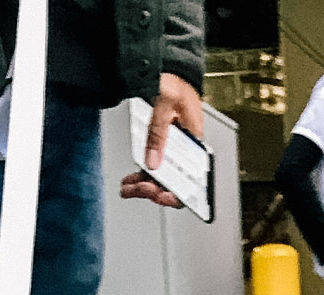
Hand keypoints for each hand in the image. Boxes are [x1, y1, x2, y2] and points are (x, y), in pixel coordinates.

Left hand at [120, 73, 204, 204]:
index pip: (190, 180)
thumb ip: (158, 134)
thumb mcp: (165, 106)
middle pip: (172, 182)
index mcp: (196, 143)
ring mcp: (173, 150)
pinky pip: (154, 165)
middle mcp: (186, 151)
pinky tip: (131, 180)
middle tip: (136, 189)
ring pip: (160, 177)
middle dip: (152, 189)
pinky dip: (141, 174)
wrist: (168, 70)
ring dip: (142, 185)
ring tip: (128, 188)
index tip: (160, 196)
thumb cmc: (175, 83)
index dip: (176, 193)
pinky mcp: (163, 146)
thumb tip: (153, 161)